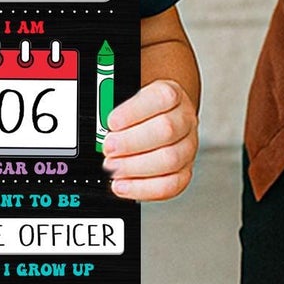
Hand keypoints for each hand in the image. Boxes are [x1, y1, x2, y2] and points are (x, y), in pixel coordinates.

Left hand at [100, 78, 198, 200]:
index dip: (134, 111)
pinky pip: (170, 185)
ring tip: (112, 167)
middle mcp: (183, 119)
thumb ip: (113, 101)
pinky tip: (123, 185)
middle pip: (166, 130)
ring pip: (170, 159)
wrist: (160, 119)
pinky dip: (143, 188)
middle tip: (108, 148)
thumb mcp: (128, 94)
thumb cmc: (141, 109)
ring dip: (135, 167)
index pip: (161, 98)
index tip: (111, 122)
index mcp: (171, 94)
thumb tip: (97, 111)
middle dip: (131, 142)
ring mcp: (187, 147)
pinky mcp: (184, 171)